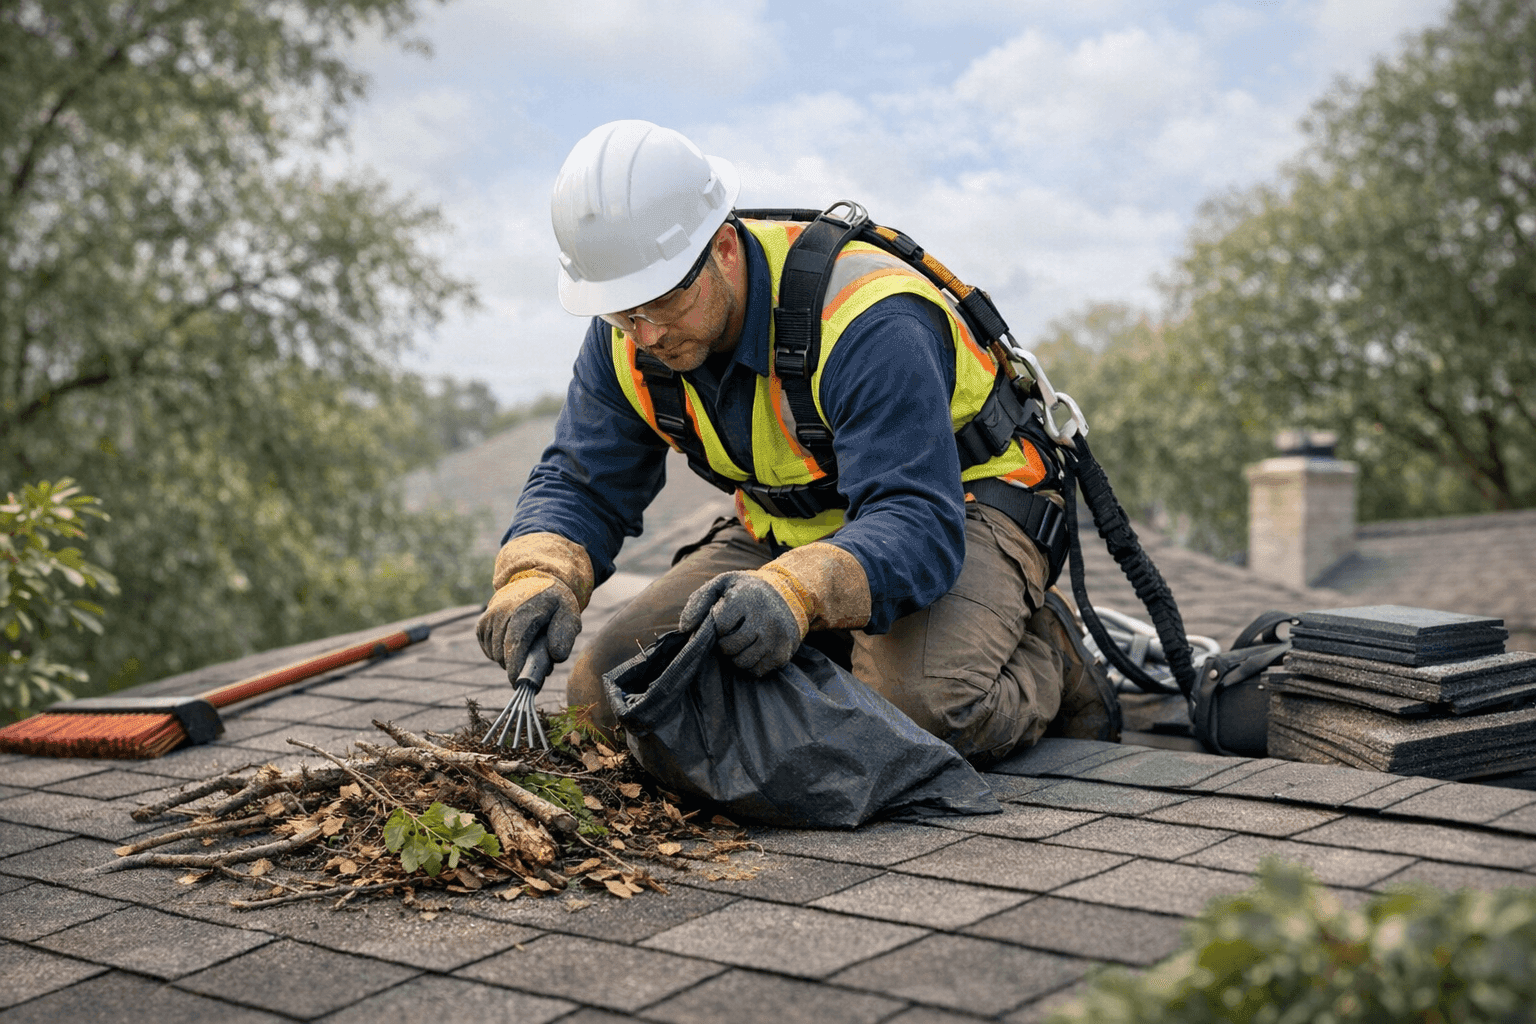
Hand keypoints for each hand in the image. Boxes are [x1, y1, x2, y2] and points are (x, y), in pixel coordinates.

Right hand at [476, 571, 581, 677]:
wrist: (535, 582)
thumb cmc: (555, 602)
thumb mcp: (569, 613)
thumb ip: (566, 634)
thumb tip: (556, 657)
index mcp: (524, 608)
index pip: (515, 641)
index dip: (515, 666)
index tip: (519, 683)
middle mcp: (501, 611)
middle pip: (503, 652)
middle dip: (518, 667)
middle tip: (541, 666)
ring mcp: (489, 617)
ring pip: (494, 653)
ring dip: (510, 661)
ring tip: (531, 652)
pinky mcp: (482, 623)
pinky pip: (488, 650)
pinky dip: (500, 655)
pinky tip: (516, 648)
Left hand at [679, 570, 807, 676]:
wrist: (789, 595)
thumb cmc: (747, 592)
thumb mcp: (722, 585)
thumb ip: (699, 601)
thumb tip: (684, 629)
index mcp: (747, 598)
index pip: (720, 626)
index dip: (718, 626)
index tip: (724, 620)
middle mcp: (764, 618)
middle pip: (729, 647)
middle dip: (724, 644)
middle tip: (730, 635)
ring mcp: (775, 638)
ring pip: (742, 662)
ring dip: (736, 656)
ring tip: (741, 642)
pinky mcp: (783, 653)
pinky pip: (756, 670)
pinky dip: (750, 663)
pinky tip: (753, 649)